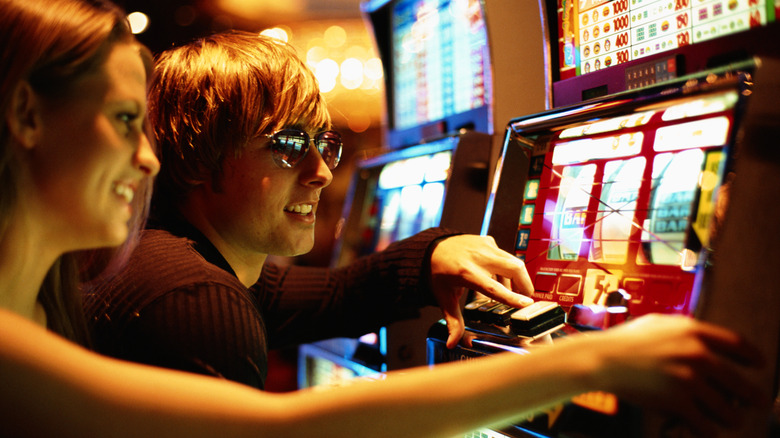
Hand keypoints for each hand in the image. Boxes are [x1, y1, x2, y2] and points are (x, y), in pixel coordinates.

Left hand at [429, 234, 533, 348]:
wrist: (431, 249)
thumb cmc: (438, 273)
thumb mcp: (444, 297)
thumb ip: (453, 321)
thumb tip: (453, 344)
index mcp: (465, 273)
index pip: (494, 287)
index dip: (511, 297)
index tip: (527, 304)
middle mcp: (478, 257)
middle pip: (512, 268)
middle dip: (525, 284)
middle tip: (526, 299)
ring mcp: (484, 246)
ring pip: (513, 261)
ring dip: (518, 277)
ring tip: (513, 291)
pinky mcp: (488, 241)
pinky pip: (505, 256)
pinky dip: (507, 269)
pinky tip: (500, 279)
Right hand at [587, 314, 767, 436]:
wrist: (602, 359)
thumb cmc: (624, 340)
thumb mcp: (658, 323)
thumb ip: (684, 328)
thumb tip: (704, 337)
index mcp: (693, 331)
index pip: (738, 344)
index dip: (753, 357)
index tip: (759, 365)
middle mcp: (697, 354)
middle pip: (739, 381)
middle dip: (752, 396)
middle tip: (757, 402)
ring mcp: (688, 379)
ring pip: (727, 408)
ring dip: (732, 416)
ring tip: (731, 419)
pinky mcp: (678, 401)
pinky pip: (706, 423)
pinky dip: (709, 430)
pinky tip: (707, 429)